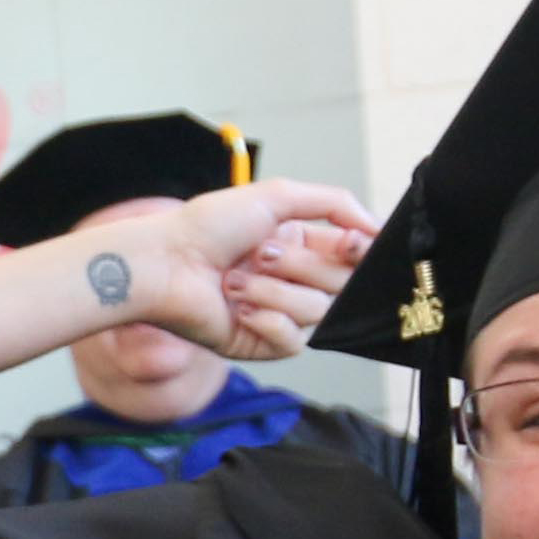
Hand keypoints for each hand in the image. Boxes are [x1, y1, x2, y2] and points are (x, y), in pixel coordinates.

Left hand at [136, 179, 379, 363]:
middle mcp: (291, 278)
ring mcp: (276, 313)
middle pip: (342, 284)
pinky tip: (237, 307)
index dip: (358, 251)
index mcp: (298, 243)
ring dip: (275, 291)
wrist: (162, 264)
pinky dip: (267, 320)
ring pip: (318, 312)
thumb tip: (376, 227)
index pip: (353, 254)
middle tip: (261, 253)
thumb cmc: (206, 227)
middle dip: (303, 266)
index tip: (350, 243)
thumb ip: (333, 202)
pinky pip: (293, 341)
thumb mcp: (275, 195)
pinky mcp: (259, 342)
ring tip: (235, 279)